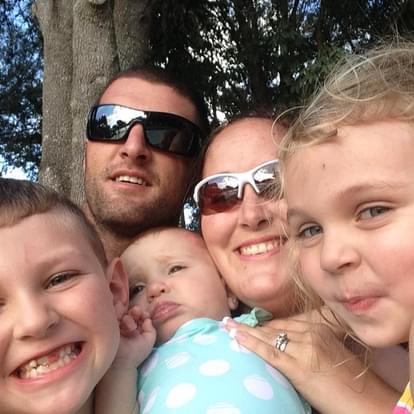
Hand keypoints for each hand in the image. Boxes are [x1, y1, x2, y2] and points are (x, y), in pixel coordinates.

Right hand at [115, 305, 155, 368]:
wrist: (121, 363)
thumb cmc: (136, 354)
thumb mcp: (149, 341)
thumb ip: (151, 329)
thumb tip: (148, 319)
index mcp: (136, 329)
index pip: (139, 316)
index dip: (143, 313)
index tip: (145, 314)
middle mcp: (126, 327)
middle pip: (131, 313)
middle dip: (136, 311)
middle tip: (137, 312)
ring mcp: (117, 326)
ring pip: (123, 314)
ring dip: (129, 316)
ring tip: (131, 326)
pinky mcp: (109, 327)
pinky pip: (113, 316)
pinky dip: (119, 314)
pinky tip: (123, 321)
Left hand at [224, 316, 396, 413]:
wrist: (367, 402)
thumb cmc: (350, 382)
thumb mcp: (331, 355)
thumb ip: (311, 346)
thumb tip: (288, 347)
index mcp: (319, 328)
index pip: (284, 324)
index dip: (264, 325)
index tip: (248, 324)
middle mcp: (311, 333)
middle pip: (274, 328)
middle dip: (252, 326)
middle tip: (230, 323)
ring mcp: (305, 347)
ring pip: (269, 337)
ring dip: (245, 332)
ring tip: (227, 328)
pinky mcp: (299, 366)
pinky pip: (270, 351)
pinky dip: (251, 343)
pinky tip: (237, 338)